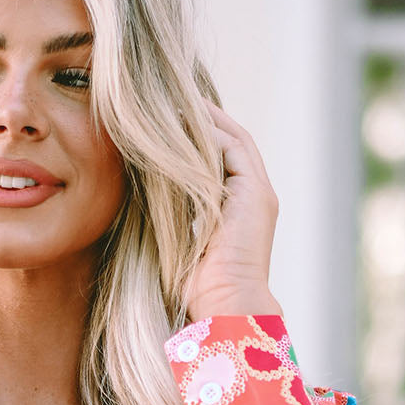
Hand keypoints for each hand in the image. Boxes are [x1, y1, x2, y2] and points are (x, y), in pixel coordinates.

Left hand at [184, 101, 282, 320]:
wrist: (226, 305)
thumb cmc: (200, 290)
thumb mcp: (182, 242)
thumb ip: (175, 216)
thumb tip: (146, 194)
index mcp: (241, 211)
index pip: (224, 162)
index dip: (200, 141)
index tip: (170, 125)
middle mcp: (255, 198)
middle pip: (233, 144)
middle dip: (207, 120)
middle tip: (175, 100)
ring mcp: (259, 194)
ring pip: (235, 140)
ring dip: (208, 119)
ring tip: (179, 102)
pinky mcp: (256, 192)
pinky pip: (233, 149)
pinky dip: (210, 133)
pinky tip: (184, 122)